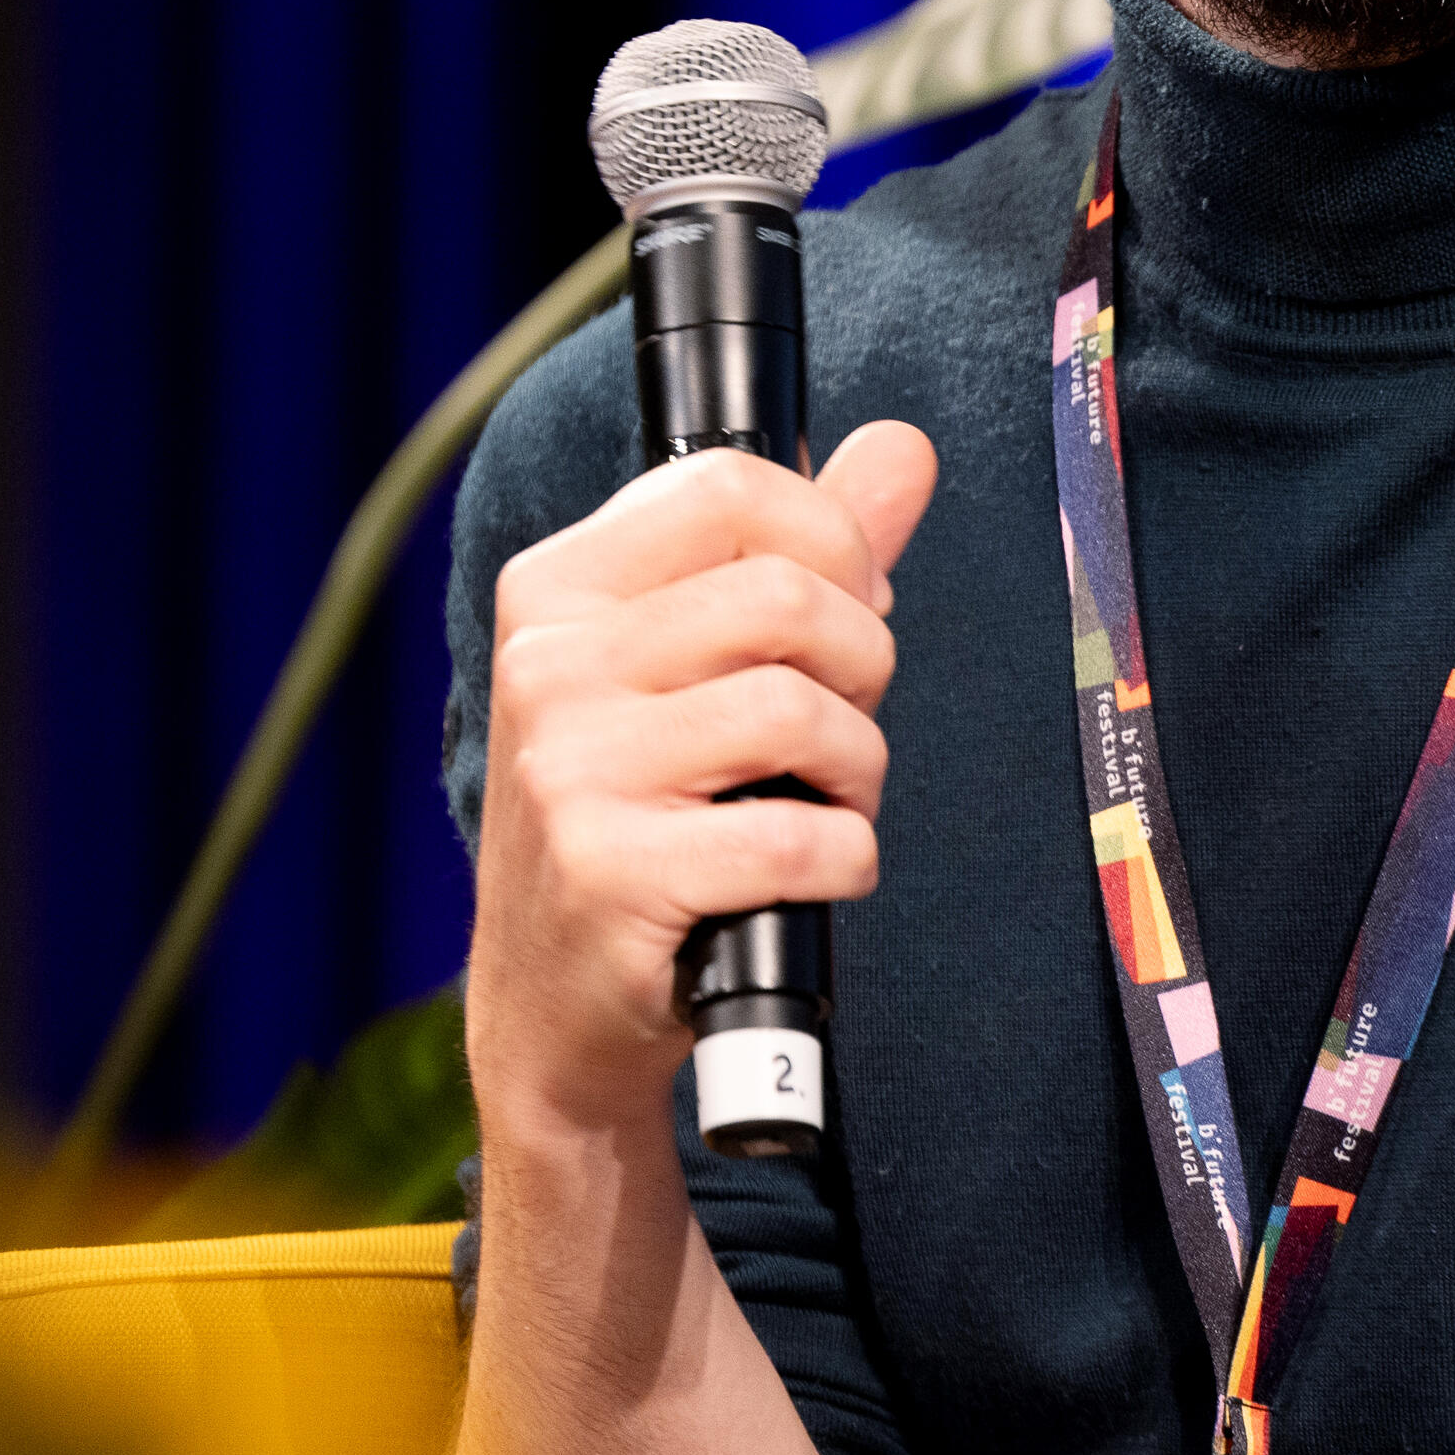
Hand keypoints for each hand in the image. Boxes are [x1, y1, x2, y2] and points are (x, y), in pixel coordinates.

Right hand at [464, 426, 939, 1153]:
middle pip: (788, 596)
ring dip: (860, 771)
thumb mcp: (691, 668)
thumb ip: (804, 550)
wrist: (554, 1006)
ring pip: (802, 711)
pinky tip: (811, 872)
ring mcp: (572, 768)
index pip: (731, 487)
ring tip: (829, 802)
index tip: (844, 608)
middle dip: (864, 664)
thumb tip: (904, 447)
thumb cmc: (641, 817)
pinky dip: (844, 860)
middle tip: (843, 724)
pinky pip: (798, 837)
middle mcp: (550, 664)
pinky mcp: (611, 872)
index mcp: (560, 589)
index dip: (832, 543)